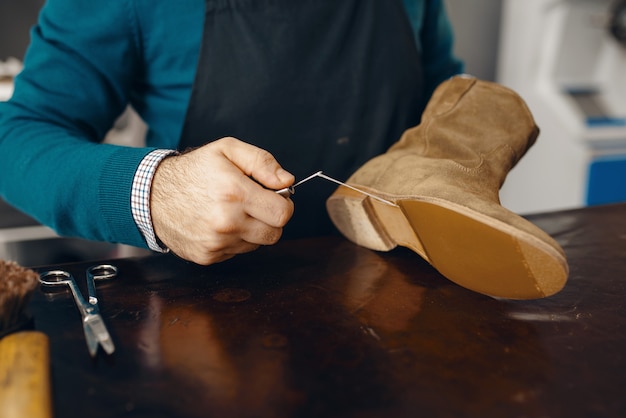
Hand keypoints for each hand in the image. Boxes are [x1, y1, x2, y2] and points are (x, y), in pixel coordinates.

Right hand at [150, 137, 294, 264]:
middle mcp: (226, 222)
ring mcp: (216, 242)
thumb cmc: (193, 170)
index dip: (284, 204)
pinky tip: (219, 223)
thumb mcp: (227, 149)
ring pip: (256, 244)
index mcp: (235, 193)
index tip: (275, 196)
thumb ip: (262, 162)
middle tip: (255, 204)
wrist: (151, 195)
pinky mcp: (208, 256)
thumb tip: (287, 182)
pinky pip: (237, 252)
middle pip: (274, 234)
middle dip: (271, 219)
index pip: (282, 214)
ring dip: (252, 229)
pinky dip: (234, 239)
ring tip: (233, 211)